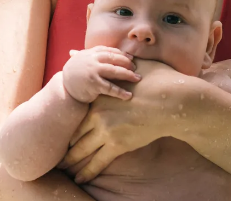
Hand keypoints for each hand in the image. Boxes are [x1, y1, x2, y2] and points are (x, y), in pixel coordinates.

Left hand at [60, 58, 195, 183]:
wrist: (173, 99)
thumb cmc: (158, 80)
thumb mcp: (132, 66)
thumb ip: (111, 61)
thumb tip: (86, 50)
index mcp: (100, 96)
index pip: (77, 115)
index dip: (69, 125)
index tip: (63, 133)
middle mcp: (98, 114)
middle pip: (75, 134)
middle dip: (66, 146)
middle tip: (57, 155)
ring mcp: (107, 130)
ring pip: (82, 150)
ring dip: (72, 161)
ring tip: (62, 168)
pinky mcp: (119, 145)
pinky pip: (98, 162)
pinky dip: (87, 172)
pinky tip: (80, 180)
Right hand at [62, 47, 140, 103]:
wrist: (64, 88)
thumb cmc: (74, 73)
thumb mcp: (81, 59)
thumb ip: (93, 54)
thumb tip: (108, 50)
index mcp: (91, 52)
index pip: (110, 51)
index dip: (122, 54)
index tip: (131, 58)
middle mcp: (92, 60)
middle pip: (115, 59)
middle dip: (128, 64)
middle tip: (136, 69)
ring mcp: (93, 72)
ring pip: (115, 72)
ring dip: (128, 75)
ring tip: (137, 78)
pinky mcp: (94, 85)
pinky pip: (111, 88)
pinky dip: (120, 92)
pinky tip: (128, 95)